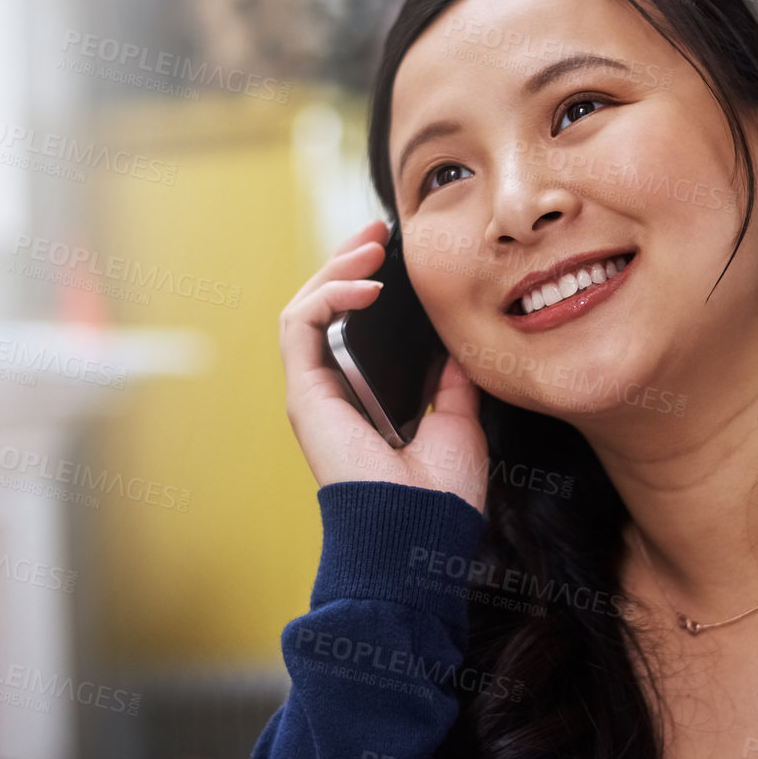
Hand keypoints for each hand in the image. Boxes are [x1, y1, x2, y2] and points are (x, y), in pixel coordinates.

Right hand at [278, 219, 488, 513]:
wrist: (423, 528)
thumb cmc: (441, 491)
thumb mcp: (457, 420)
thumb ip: (449, 380)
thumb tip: (456, 342)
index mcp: (363, 398)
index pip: (352, 326)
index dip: (366, 282)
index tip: (398, 250)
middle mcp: (332, 391)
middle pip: (324, 309)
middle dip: (348, 260)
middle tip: (379, 229)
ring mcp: (314, 391)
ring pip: (305, 307)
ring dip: (335, 267)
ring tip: (371, 244)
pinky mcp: (304, 392)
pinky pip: (300, 324)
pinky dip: (328, 294)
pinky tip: (367, 284)